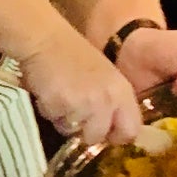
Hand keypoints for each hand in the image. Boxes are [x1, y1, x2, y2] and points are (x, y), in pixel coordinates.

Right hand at [15, 24, 145, 154]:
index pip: (131, 130)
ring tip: (61, 98)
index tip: (106, 132)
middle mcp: (106, 100)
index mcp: (121, 92)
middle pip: (97, 137)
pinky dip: (50, 112)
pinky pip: (54, 121)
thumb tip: (110, 129)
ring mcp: (82, 105)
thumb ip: (112, 102)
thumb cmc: (74, 55)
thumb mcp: (106, 77)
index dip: (116, 135)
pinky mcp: (59, 106)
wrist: (46, 40)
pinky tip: (49, 93)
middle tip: (76, 115)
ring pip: (73, 132)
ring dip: (65, 121)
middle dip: (84, 132)